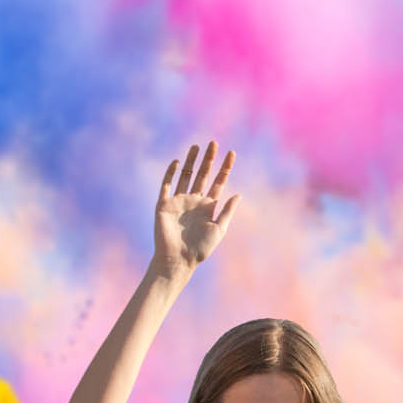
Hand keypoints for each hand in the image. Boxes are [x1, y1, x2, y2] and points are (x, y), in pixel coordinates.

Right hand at [152, 141, 239, 276]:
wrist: (178, 260)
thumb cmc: (200, 249)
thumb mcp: (219, 229)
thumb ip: (227, 211)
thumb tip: (238, 194)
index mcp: (208, 207)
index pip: (218, 182)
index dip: (225, 168)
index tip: (232, 153)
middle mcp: (193, 201)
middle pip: (202, 175)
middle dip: (209, 159)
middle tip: (214, 143)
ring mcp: (178, 201)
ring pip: (185, 176)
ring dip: (190, 161)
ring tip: (197, 146)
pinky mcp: (164, 205)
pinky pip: (166, 185)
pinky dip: (170, 173)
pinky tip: (176, 162)